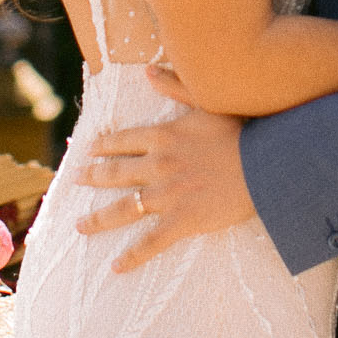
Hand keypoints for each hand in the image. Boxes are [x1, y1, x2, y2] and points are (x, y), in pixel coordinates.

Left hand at [75, 79, 253, 271]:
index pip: (122, 141)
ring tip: (79, 225)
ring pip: (124, 209)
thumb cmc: (240, 131)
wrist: (264, 165)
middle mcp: (158, 166)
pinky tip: (116, 267)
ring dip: (99, 219)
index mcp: (163, 137)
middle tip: (74, 182)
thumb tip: (148, 69)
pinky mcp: (182, 221)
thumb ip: (175, 85)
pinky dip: (133, 256)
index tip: (88, 151)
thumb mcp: (206, 101)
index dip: (103, 147)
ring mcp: (168, 196)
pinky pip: (151, 243)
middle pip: (115, 174)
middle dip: (92, 178)